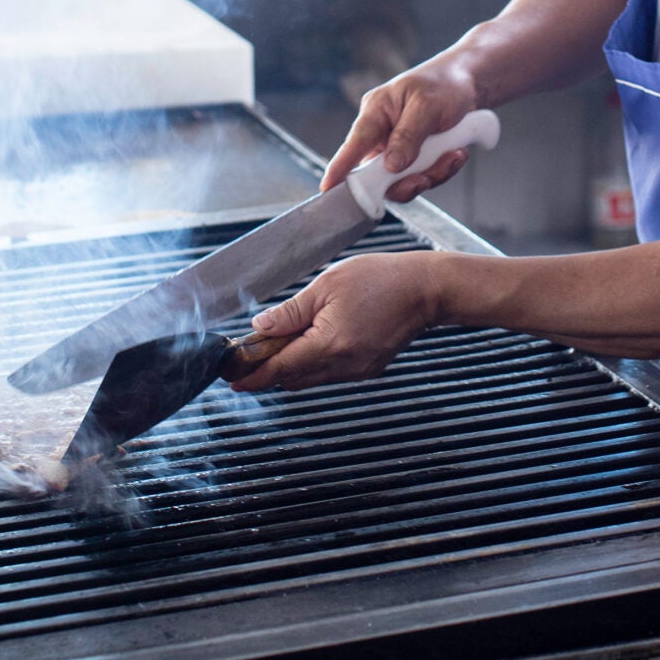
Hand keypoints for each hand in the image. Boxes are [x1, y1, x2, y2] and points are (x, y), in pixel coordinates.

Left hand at [229, 253, 441, 392]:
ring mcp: (358, 370)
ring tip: (285, 341)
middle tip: (253, 353)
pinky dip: (314, 363)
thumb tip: (260, 327)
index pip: (278, 369)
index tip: (232, 379)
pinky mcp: (368, 368)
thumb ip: (291, 311)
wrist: (427, 290)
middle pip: (291, 379)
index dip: (252, 375)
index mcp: (329, 344)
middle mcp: (344, 365)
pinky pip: (330, 373)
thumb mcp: (327, 285)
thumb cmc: (382, 279)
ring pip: (310, 378)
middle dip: (269, 370)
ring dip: (292, 366)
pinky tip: (316, 340)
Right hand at [324, 56, 483, 201]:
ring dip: (432, 173)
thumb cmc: (443, 84)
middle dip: (404, 182)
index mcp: (376, 113)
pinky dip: (444, 169)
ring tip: (453, 155)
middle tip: (423, 180)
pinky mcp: (418, 159)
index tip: (328, 189)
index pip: (354, 144)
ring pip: (405, 180)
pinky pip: (426, 176)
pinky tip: (457, 153)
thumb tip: (390, 166)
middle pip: (379, 174)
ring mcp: (400, 149)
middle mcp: (383, 134)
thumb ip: (408, 135)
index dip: (340, 168)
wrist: (470, 84)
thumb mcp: (426, 106)